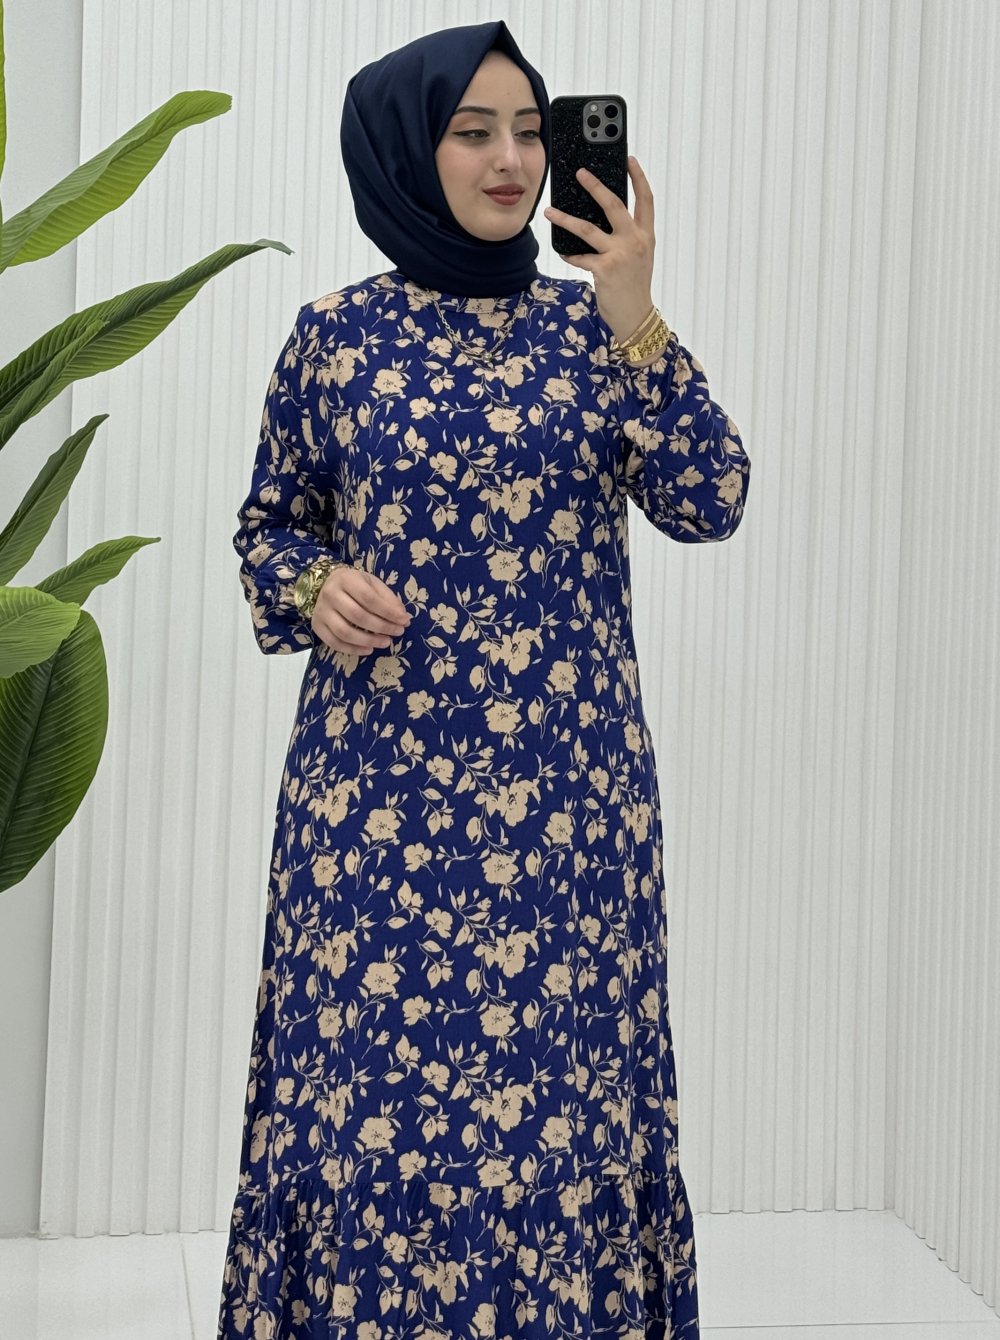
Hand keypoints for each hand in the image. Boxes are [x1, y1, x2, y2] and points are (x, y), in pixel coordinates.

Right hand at [312, 565, 411, 655]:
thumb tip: (403, 618)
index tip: (404, 621)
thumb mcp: (372, 584)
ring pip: (344, 632)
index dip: (388, 612)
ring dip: (368, 641)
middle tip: (397, 633)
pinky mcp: (317, 626)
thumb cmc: (354, 585)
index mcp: (346, 579)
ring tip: (385, 643)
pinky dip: (353, 650)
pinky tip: (368, 650)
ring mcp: (322, 612)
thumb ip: (388, 599)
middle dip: (381, 627)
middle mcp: (331, 594)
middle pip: (357, 616)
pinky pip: (334, 643)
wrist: (325, 585)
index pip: (369, 598)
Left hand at [543, 155, 656, 346]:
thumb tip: (603, 219)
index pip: (646, 200)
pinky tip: (562, 251)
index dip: (638, 178)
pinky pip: (580, 257)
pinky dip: (569, 254)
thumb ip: (628, 237)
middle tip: (580, 173)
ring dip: (565, 219)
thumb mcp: (638, 257)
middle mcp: (635, 241)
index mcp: (646, 236)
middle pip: (614, 205)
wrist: (636, 316)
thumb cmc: (635, 286)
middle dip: (596, 186)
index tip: (629, 160)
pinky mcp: (604, 269)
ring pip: (588, 229)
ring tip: (550, 211)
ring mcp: (620, 254)